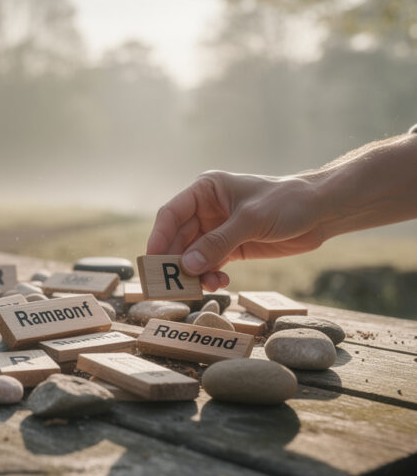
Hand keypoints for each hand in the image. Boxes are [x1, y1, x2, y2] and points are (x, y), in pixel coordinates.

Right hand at [146, 170, 325, 290]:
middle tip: (174, 285)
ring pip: (192, 255)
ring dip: (195, 273)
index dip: (159, 237)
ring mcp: (217, 230)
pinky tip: (220, 282)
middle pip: (178, 238)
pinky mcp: (230, 247)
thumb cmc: (287, 202)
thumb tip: (187, 266)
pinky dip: (210, 276)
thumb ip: (217, 243)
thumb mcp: (251, 220)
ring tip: (205, 285)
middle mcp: (206, 210)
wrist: (322, 211)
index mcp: (205, 190)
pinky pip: (209, 264)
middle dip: (176, 262)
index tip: (152, 261)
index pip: (171, 214)